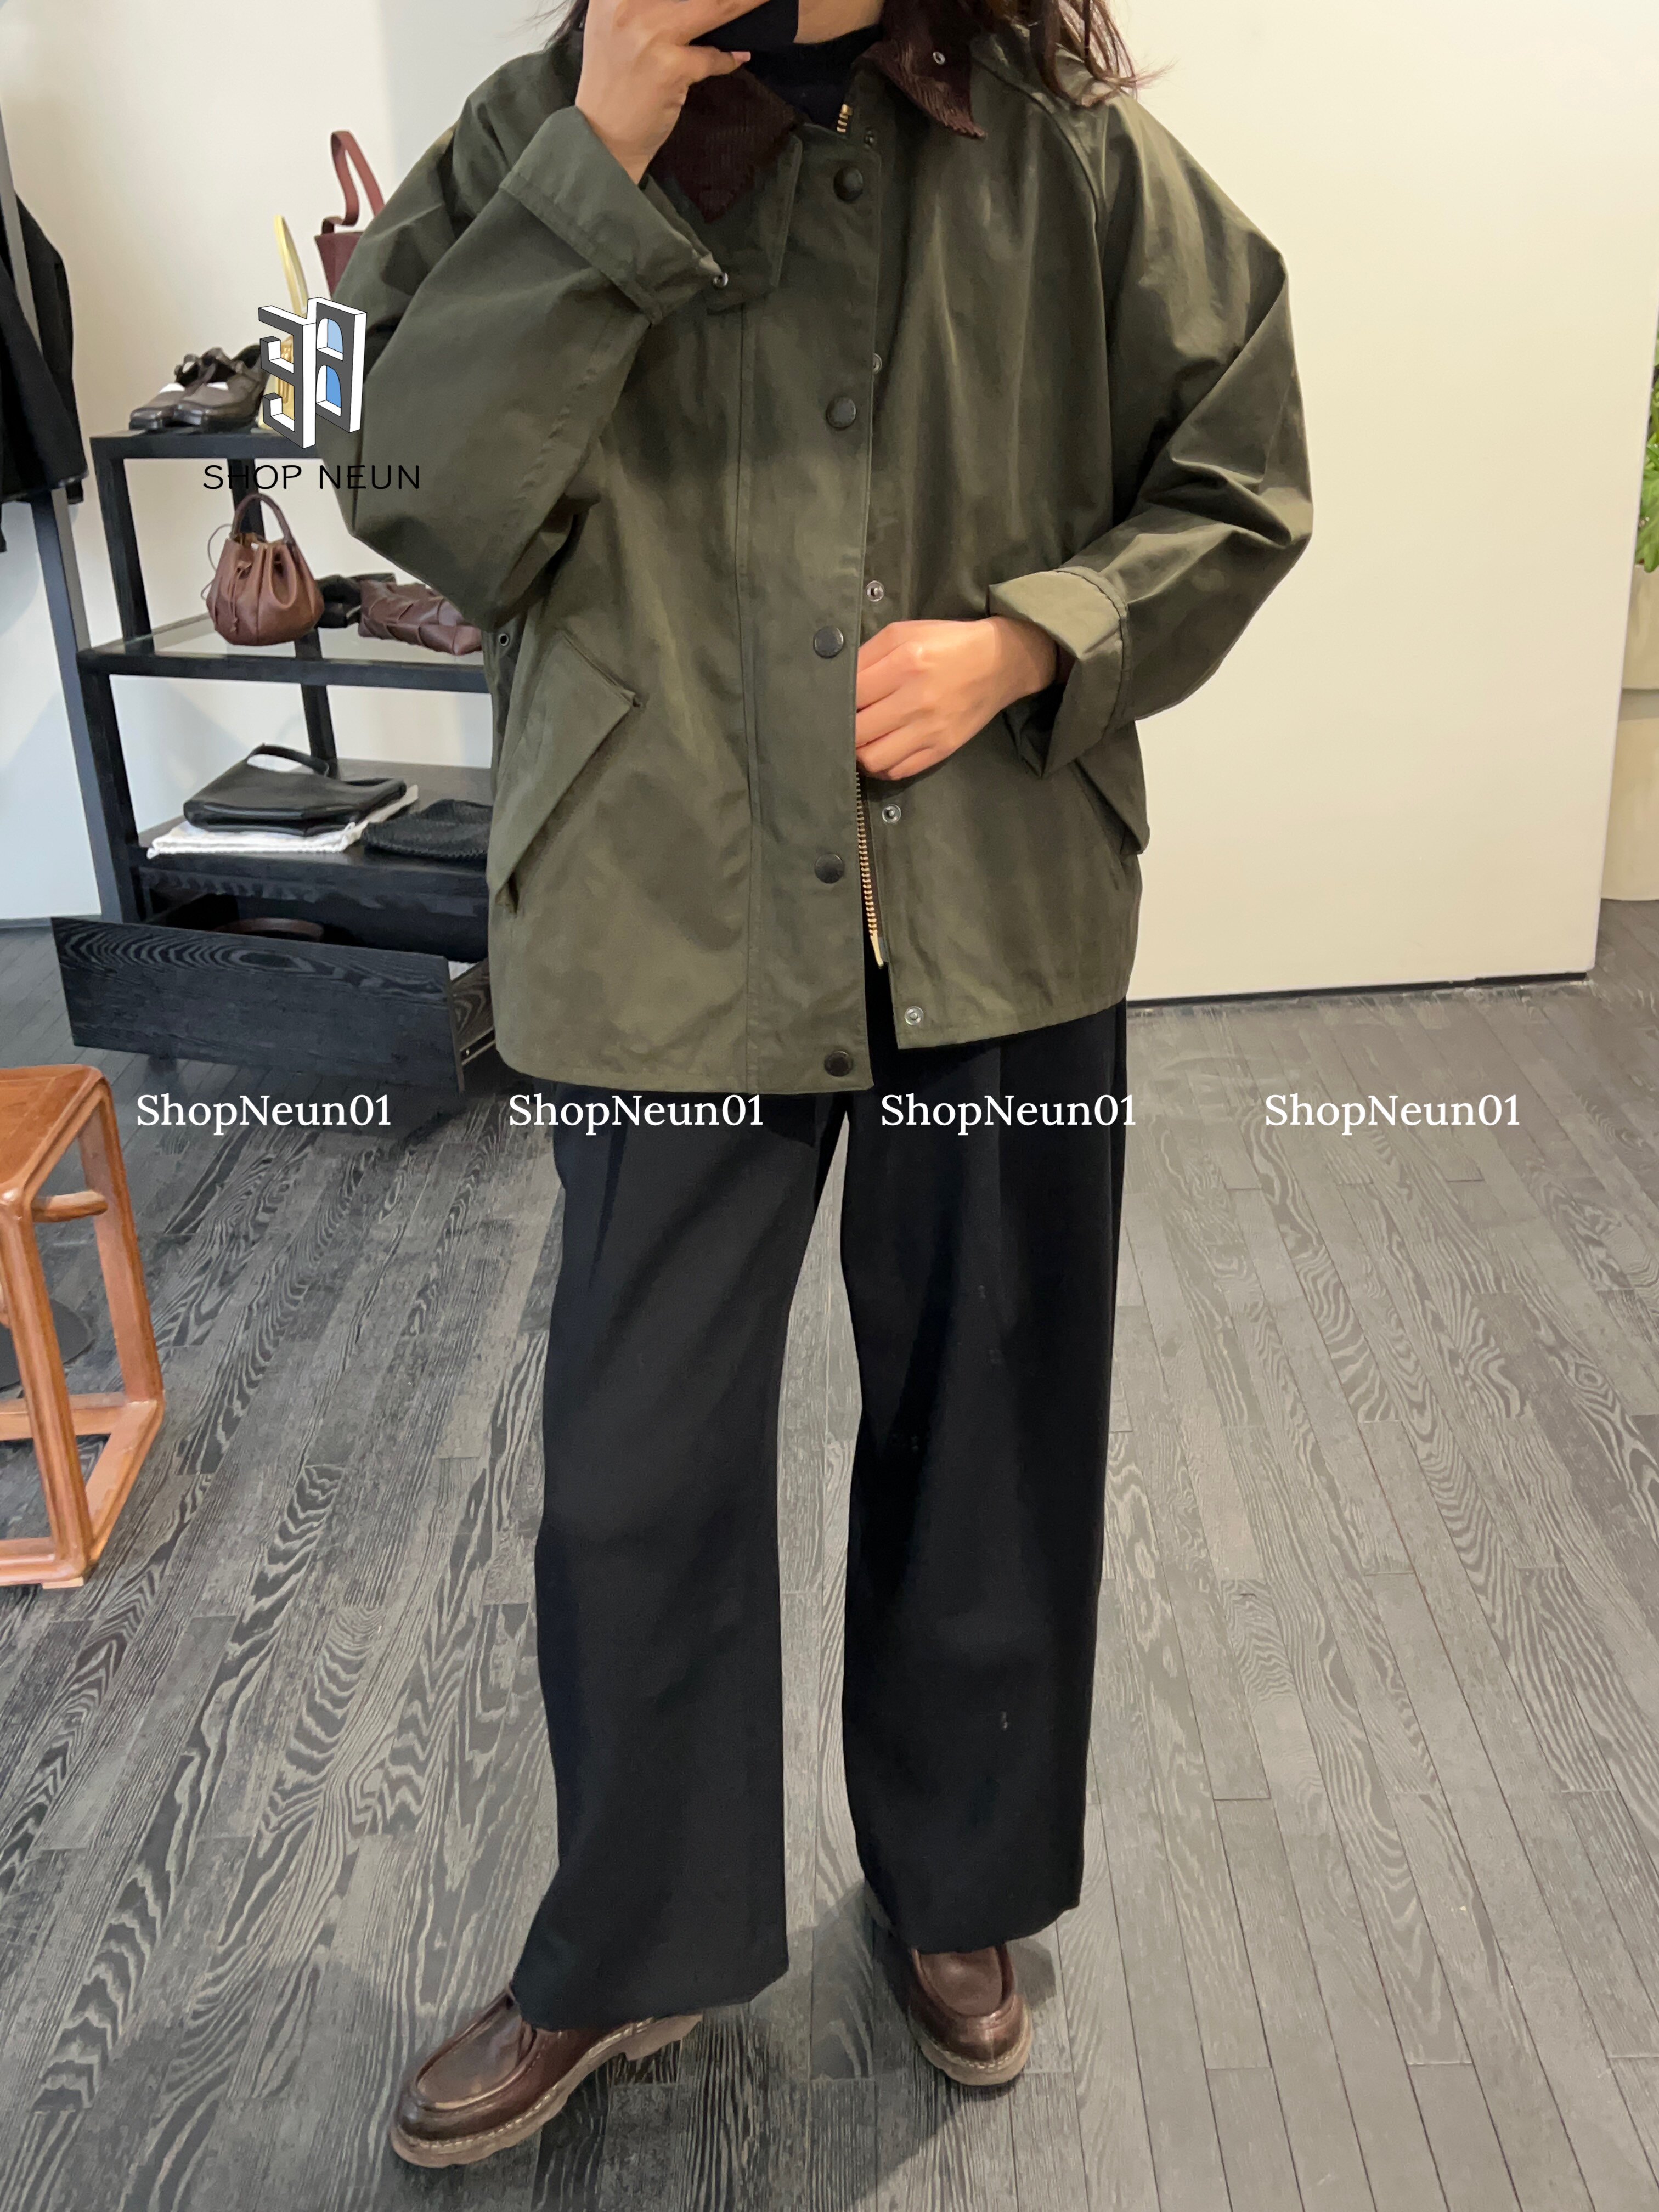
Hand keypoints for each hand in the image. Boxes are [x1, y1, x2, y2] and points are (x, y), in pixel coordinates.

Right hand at [576, 0, 771, 183]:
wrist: (603, 137)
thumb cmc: (614, 81)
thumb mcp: (616, 26)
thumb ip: (646, 4)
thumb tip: (691, 0)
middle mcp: (628, 5)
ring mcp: (650, 36)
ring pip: (713, 6)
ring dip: (744, 4)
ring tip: (762, 1)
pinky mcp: (671, 67)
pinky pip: (714, 56)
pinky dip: (726, 59)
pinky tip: (735, 58)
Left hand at [854, 616, 1059, 780]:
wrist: (1001, 662)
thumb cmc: (947, 643)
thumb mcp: (904, 632)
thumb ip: (867, 654)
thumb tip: (837, 682)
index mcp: (906, 662)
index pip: (852, 694)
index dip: (834, 701)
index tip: (831, 701)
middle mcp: (917, 700)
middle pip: (857, 731)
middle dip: (842, 728)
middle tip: (843, 722)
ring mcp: (931, 729)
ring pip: (873, 759)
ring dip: (859, 752)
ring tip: (860, 739)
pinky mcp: (942, 749)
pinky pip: (898, 771)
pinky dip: (882, 766)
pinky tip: (880, 750)